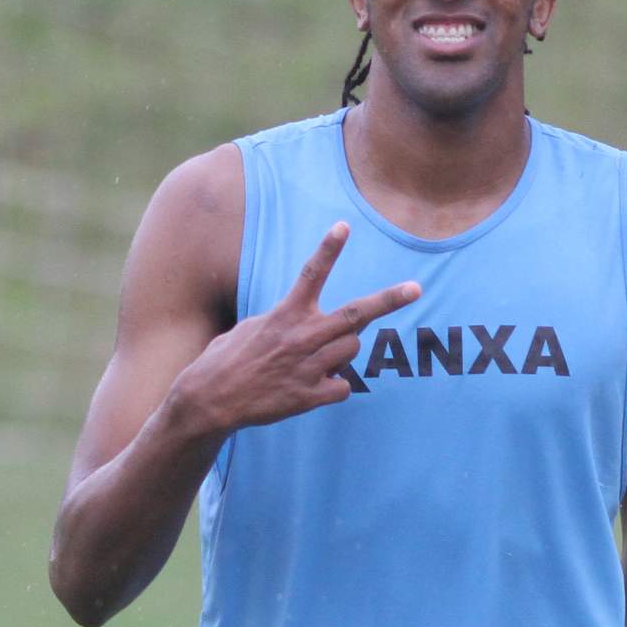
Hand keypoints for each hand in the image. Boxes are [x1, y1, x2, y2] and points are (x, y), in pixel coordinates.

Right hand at [174, 223, 418, 432]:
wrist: (212, 399)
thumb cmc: (228, 359)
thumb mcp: (253, 326)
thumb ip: (287, 320)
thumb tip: (309, 322)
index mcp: (286, 314)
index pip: (311, 274)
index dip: (328, 249)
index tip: (344, 226)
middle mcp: (302, 336)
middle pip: (357, 314)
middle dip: (389, 300)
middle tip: (415, 289)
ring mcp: (309, 366)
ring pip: (352, 349)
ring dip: (342, 352)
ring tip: (314, 360)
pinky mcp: (310, 395)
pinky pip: (343, 386)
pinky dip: (334, 386)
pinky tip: (312, 388)